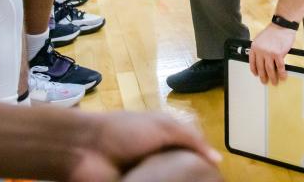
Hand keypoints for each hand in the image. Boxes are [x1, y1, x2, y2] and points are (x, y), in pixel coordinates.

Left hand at [66, 111, 221, 181]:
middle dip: (191, 178)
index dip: (202, 162)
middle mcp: (155, 160)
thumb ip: (191, 138)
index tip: (217, 175)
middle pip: (180, 173)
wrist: (86, 149)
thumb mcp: (163, 126)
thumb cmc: (125, 131)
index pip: (190, 154)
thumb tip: (217, 158)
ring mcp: (143, 178)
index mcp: (163, 140)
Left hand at [249, 23, 296, 85]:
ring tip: (274, 82)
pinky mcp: (278, 54)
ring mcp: (269, 53)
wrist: (282, 26)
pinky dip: (281, 73)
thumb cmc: (273, 31)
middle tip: (265, 81)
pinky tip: (283, 76)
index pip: (252, 62)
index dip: (254, 70)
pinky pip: (280, 67)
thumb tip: (262, 59)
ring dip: (272, 77)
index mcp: (255, 47)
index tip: (256, 74)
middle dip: (263, 76)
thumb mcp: (261, 38)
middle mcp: (260, 51)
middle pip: (261, 67)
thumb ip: (260, 48)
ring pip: (270, 69)